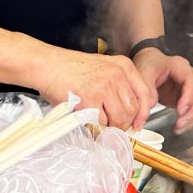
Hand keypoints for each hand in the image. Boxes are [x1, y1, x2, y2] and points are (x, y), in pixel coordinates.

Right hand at [37, 50, 155, 130]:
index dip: (143, 113)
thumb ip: (118, 85)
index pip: (145, 94)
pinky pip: (100, 122)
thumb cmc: (70, 70)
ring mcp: (104, 86)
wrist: (47, 65)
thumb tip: (129, 112)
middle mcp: (117, 74)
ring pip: (119, 118)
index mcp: (123, 66)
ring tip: (98, 123)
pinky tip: (87, 121)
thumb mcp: (102, 69)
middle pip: (133, 109)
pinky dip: (95, 127)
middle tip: (112, 127)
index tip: (137, 124)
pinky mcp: (90, 99)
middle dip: (123, 123)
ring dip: (110, 127)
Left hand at [132, 48, 192, 132]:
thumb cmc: (149, 65)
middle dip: (192, 112)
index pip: (192, 81)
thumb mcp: (143, 73)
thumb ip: (147, 89)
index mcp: (180, 66)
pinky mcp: (190, 97)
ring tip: (178, 128)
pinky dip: (192, 120)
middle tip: (179, 124)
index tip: (180, 111)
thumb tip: (151, 106)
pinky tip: (180, 127)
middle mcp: (191, 76)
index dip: (189, 97)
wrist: (151, 64)